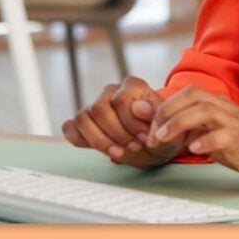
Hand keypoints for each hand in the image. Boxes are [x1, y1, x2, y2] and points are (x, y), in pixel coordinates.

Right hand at [61, 77, 183, 168]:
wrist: (155, 146)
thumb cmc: (161, 134)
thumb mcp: (167, 126)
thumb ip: (156, 114)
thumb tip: (139, 107)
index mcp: (133, 86)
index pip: (120, 99)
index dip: (131, 122)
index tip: (144, 137)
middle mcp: (111, 92)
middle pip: (99, 109)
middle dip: (117, 133)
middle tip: (134, 147)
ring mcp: (95, 107)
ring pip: (82, 118)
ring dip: (100, 140)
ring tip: (120, 152)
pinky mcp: (85, 123)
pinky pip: (70, 127)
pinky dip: (80, 140)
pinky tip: (101, 149)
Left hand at [146, 88, 238, 190]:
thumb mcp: (216, 135)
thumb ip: (194, 130)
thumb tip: (164, 131)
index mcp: (219, 105)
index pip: (187, 94)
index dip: (165, 108)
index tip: (151, 129)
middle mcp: (227, 109)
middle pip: (193, 96)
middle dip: (167, 112)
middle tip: (152, 135)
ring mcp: (237, 123)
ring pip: (205, 111)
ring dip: (179, 124)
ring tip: (164, 140)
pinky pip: (225, 136)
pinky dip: (207, 141)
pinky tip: (195, 150)